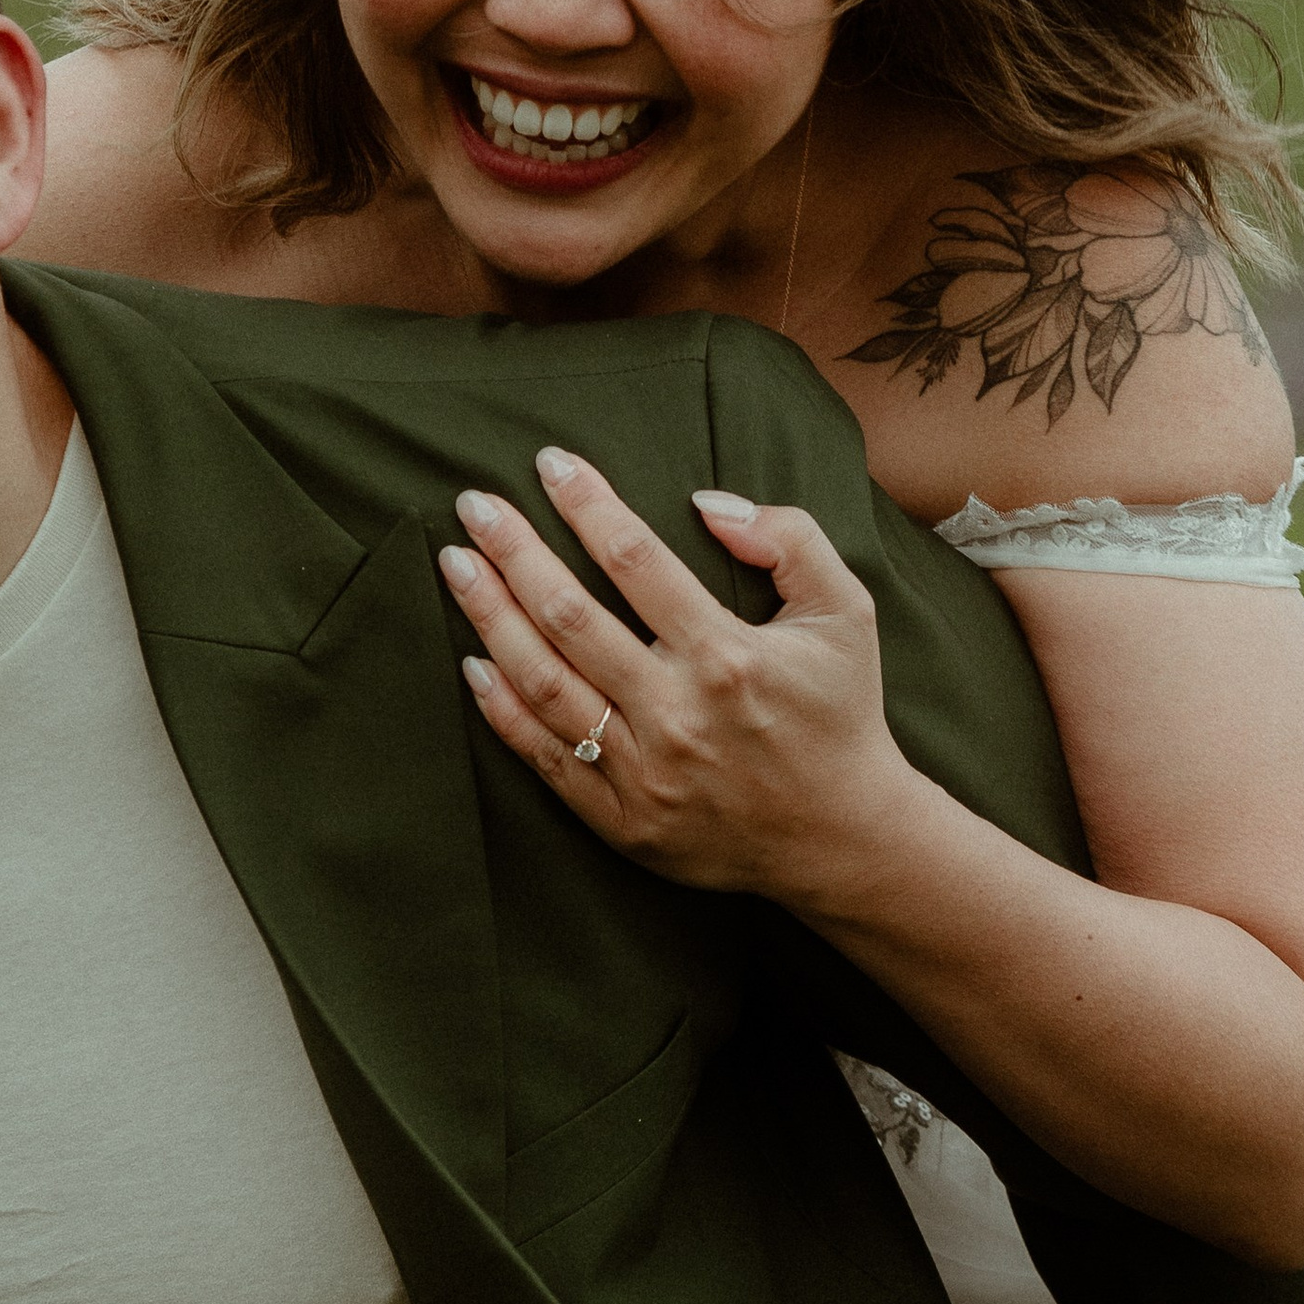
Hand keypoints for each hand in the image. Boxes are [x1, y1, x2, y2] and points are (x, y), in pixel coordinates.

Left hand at [437, 446, 915, 903]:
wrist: (843, 840)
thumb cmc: (840, 715)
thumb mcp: (846, 612)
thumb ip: (789, 540)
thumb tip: (708, 503)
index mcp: (728, 655)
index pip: (636, 561)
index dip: (587, 505)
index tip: (550, 463)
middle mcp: (678, 713)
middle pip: (569, 617)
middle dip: (514, 552)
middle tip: (474, 506)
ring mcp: (646, 772)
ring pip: (544, 684)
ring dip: (491, 618)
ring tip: (457, 565)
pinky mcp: (625, 821)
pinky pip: (548, 758)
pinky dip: (503, 711)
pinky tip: (474, 663)